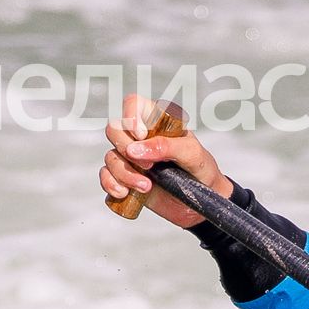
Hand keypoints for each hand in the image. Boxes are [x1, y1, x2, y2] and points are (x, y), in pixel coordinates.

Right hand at [97, 96, 230, 224]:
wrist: (202, 204)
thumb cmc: (202, 171)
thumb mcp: (192, 154)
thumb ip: (167, 146)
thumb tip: (135, 150)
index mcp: (157, 122)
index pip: (133, 104)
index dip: (131, 117)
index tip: (142, 135)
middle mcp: (140, 138)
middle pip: (114, 129)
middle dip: (125, 149)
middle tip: (149, 166)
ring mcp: (131, 159)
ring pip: (110, 157)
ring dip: (123, 174)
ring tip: (146, 187)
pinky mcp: (126, 180)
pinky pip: (106, 178)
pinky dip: (111, 185)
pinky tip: (125, 193)